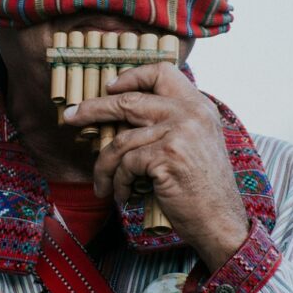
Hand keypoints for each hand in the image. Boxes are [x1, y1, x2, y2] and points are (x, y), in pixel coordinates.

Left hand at [62, 62, 249, 269]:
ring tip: (100, 183)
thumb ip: (172, 123)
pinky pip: (126, 164)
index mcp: (199, 105)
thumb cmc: (203, 189)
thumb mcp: (196, 144)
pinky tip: (121, 195)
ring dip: (104, 165)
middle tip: (71, 117)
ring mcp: (180, 132)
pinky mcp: (167, 155)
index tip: (109, 87)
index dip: (131, 76)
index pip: (162, 71)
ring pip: (121, 139)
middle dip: (94, 109)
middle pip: (129, 100)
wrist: (221, 222)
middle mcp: (191, 113)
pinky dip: (118, 182)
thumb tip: (122, 113)